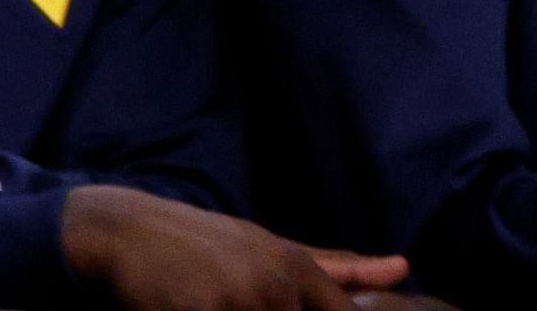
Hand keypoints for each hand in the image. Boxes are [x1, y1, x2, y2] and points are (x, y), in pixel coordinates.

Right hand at [60, 184, 406, 310]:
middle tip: (249, 302)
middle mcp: (274, 284)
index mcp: (297, 269)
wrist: (132, 232)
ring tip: (225, 302)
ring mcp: (238, 300)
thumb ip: (339, 268)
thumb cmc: (211, 246)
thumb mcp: (275, 249)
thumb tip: (404, 268)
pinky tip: (199, 310)